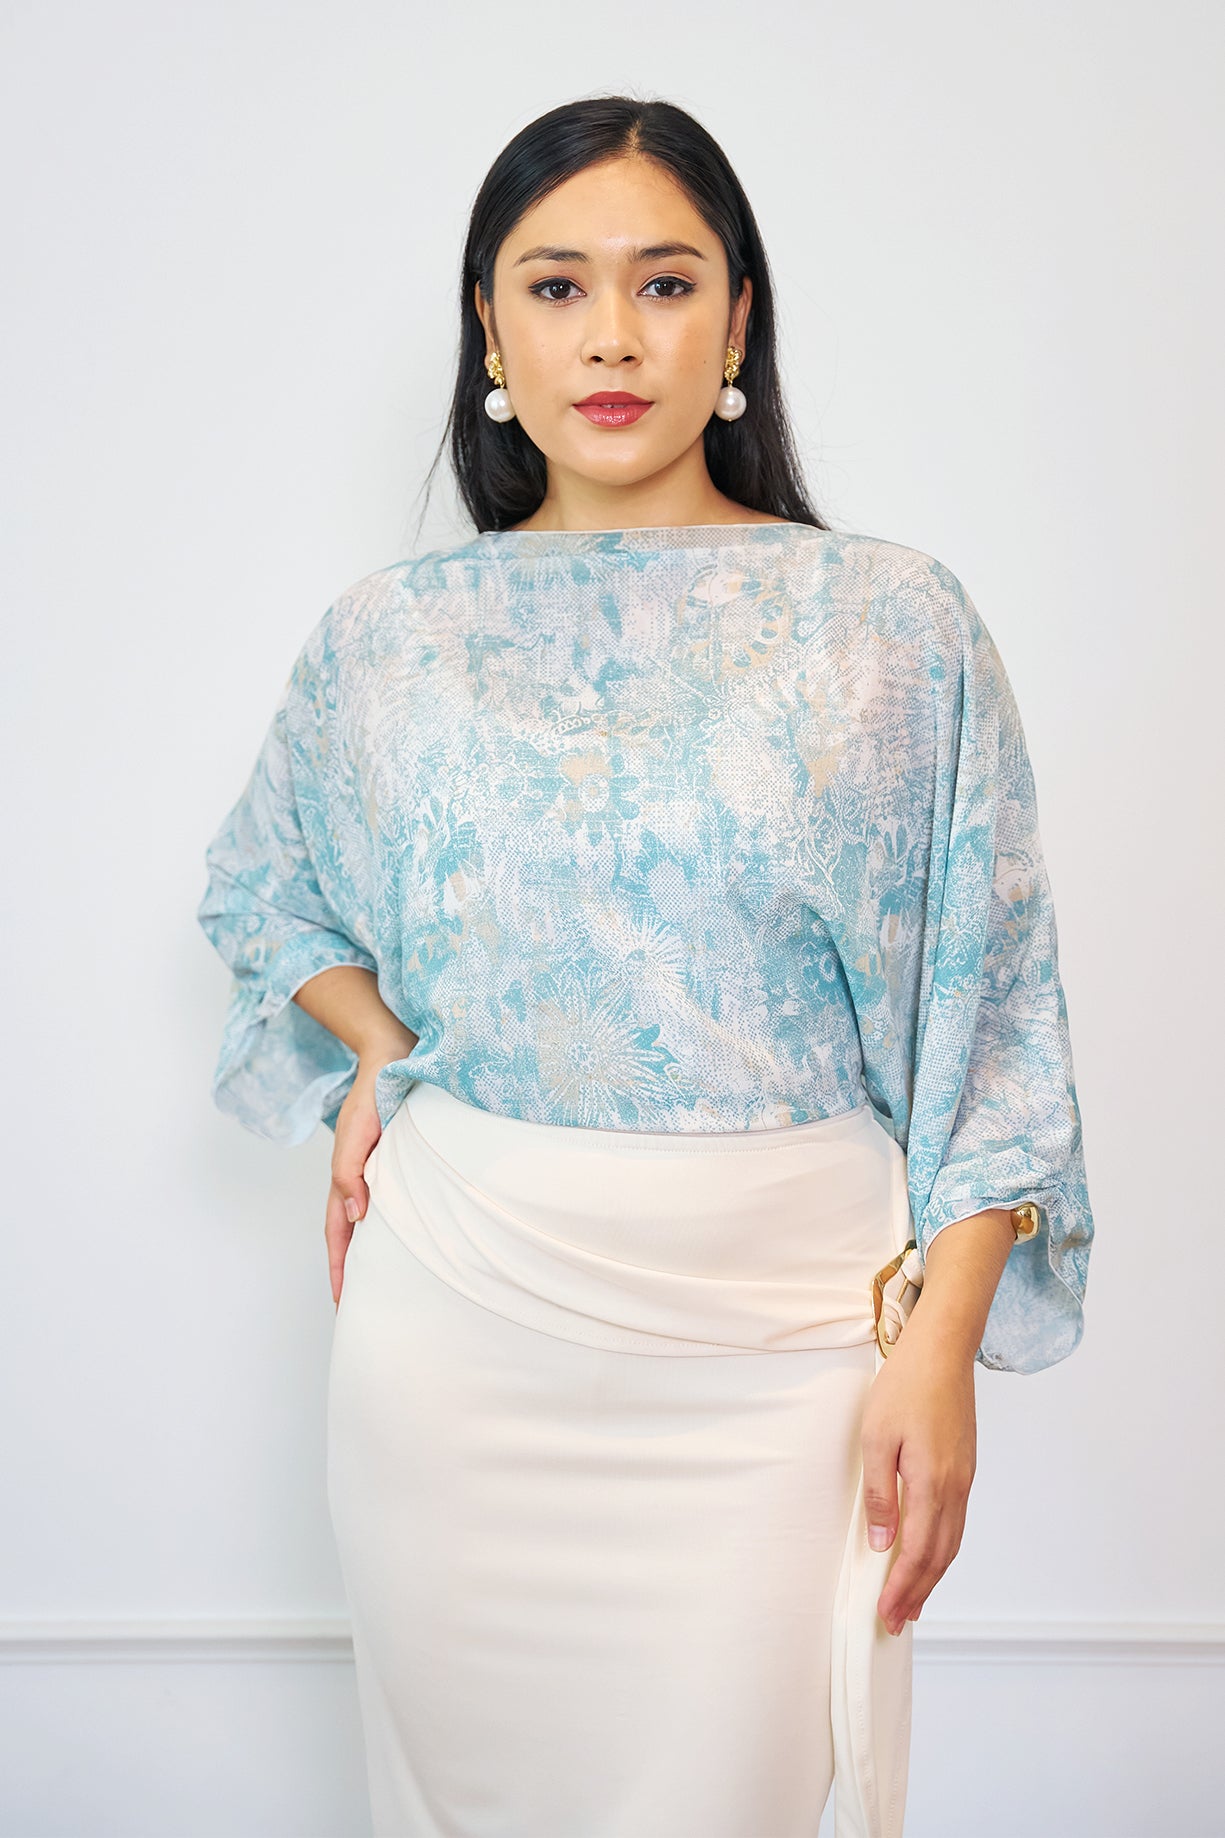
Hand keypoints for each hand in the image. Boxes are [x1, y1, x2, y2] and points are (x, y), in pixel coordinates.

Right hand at [325, 1056, 392, 1308]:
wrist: (396, 1056)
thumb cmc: (375, 1093)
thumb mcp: (356, 1134)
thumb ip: (350, 1174)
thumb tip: (356, 1218)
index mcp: (347, 1176)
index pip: (339, 1232)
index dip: (339, 1268)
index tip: (341, 1303)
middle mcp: (361, 1178)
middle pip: (351, 1234)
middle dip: (352, 1270)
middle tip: (359, 1307)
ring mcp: (379, 1170)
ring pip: (372, 1220)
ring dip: (370, 1252)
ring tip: (381, 1284)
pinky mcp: (400, 1160)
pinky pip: (391, 1201)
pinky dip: (392, 1225)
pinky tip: (405, 1239)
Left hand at [859, 1305, 977, 1636]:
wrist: (943, 1349)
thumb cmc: (905, 1386)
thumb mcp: (876, 1438)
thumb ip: (880, 1495)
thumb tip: (882, 1543)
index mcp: (931, 1483)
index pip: (917, 1553)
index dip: (901, 1588)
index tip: (886, 1614)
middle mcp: (955, 1488)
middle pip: (939, 1557)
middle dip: (917, 1592)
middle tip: (897, 1621)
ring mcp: (964, 1478)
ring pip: (951, 1542)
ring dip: (932, 1576)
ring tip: (913, 1601)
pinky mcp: (965, 1467)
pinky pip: (956, 1522)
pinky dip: (942, 1549)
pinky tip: (929, 1555)